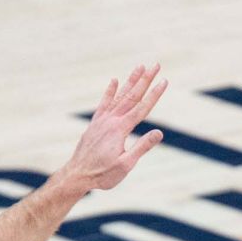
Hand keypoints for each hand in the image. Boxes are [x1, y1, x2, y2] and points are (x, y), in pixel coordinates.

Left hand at [59, 64, 166, 192]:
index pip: (142, 108)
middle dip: (145, 79)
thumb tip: (159, 133)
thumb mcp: (125, 165)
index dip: (154, 94)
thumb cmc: (103, 174)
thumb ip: (142, 147)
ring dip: (131, 81)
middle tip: (156, 65)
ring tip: (140, 67)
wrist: (77, 175)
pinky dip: (110, 91)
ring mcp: (102, 120)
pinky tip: (114, 81)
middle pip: (132, 96)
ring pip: (119, 96)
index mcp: (120, 129)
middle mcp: (111, 120)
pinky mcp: (95, 123)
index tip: (165, 81)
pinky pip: (104, 103)